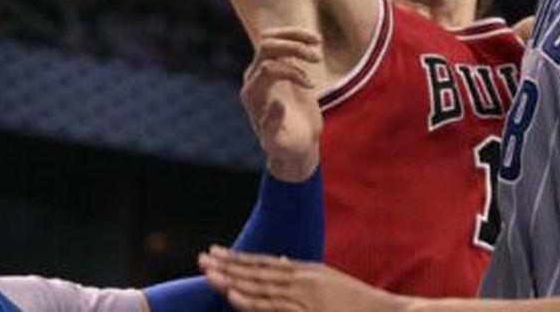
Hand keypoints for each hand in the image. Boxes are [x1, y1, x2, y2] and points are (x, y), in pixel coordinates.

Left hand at [200, 247, 410, 311]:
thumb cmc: (358, 303)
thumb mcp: (328, 282)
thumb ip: (303, 274)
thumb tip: (281, 262)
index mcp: (305, 271)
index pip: (262, 263)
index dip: (237, 258)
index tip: (214, 253)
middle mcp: (301, 279)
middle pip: (256, 272)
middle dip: (226, 266)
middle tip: (201, 259)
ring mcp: (304, 296)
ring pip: (259, 288)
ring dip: (231, 281)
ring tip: (208, 275)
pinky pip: (274, 307)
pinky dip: (252, 301)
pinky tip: (233, 296)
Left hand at [241, 27, 322, 181]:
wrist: (296, 143)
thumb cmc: (287, 146)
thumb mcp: (280, 143)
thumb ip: (273, 125)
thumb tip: (277, 101)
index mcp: (251, 95)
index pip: (267, 68)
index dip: (291, 72)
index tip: (312, 86)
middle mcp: (253, 78)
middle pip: (267, 48)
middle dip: (293, 48)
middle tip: (317, 58)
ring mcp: (264, 68)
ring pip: (272, 38)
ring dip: (296, 37)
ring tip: (318, 42)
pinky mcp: (278, 63)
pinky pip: (282, 39)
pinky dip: (298, 35)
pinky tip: (317, 40)